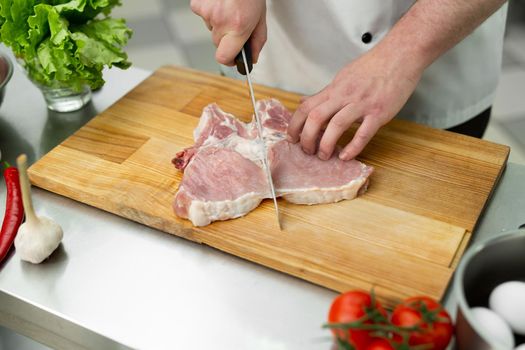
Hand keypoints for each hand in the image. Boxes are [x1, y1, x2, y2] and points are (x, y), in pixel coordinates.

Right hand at [190, 0, 266, 65]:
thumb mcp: (261, 18)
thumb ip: (257, 41)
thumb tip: (252, 58)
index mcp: (238, 28)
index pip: (223, 57)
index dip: (228, 60)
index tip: (233, 59)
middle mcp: (221, 22)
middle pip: (218, 43)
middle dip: (227, 38)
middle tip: (236, 25)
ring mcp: (207, 13)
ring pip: (211, 29)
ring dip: (219, 23)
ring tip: (228, 9)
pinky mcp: (198, 5)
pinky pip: (203, 15)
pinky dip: (210, 11)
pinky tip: (219, 3)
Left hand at [287, 47, 422, 160]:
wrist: (400, 55)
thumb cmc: (373, 67)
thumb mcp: (343, 77)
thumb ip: (324, 93)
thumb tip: (304, 102)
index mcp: (334, 89)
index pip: (306, 107)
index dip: (295, 124)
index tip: (291, 138)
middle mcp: (344, 96)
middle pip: (316, 117)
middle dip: (307, 137)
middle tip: (306, 150)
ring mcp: (362, 104)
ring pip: (337, 125)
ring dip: (326, 144)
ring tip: (323, 156)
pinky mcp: (379, 112)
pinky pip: (364, 133)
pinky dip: (353, 147)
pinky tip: (345, 156)